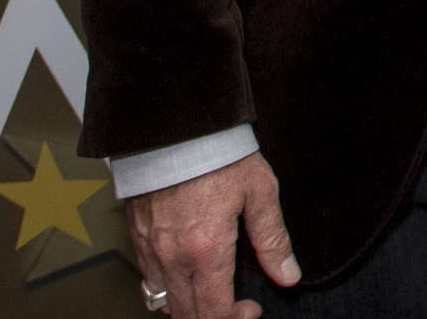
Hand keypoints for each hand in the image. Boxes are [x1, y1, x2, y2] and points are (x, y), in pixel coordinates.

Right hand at [124, 151, 295, 318]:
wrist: (177, 126)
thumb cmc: (219, 154)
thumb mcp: (260, 192)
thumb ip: (273, 240)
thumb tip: (288, 275)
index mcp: (206, 251)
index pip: (215, 312)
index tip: (251, 309)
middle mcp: (174, 257)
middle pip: (188, 315)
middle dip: (214, 318)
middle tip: (235, 307)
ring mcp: (151, 250)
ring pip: (165, 303)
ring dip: (189, 307)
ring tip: (212, 294)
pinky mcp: (138, 238)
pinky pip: (149, 281)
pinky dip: (167, 290)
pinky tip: (186, 277)